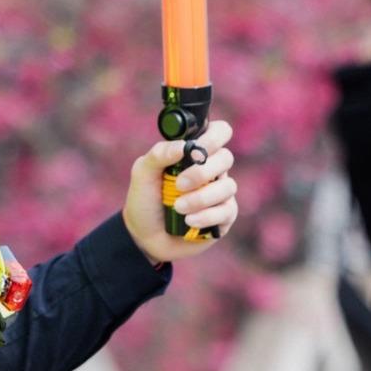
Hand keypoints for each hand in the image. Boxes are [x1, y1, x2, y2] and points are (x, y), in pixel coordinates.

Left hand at [124, 118, 238, 263]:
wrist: (144, 237)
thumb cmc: (145, 200)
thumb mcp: (143, 173)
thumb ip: (160, 153)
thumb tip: (184, 146)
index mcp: (195, 153)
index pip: (219, 132)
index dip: (214, 136)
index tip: (196, 149)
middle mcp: (211, 170)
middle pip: (226, 158)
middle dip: (202, 172)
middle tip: (179, 185)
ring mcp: (219, 193)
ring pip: (227, 186)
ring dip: (200, 198)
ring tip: (178, 208)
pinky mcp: (224, 216)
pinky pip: (226, 210)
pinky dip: (206, 215)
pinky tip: (189, 221)